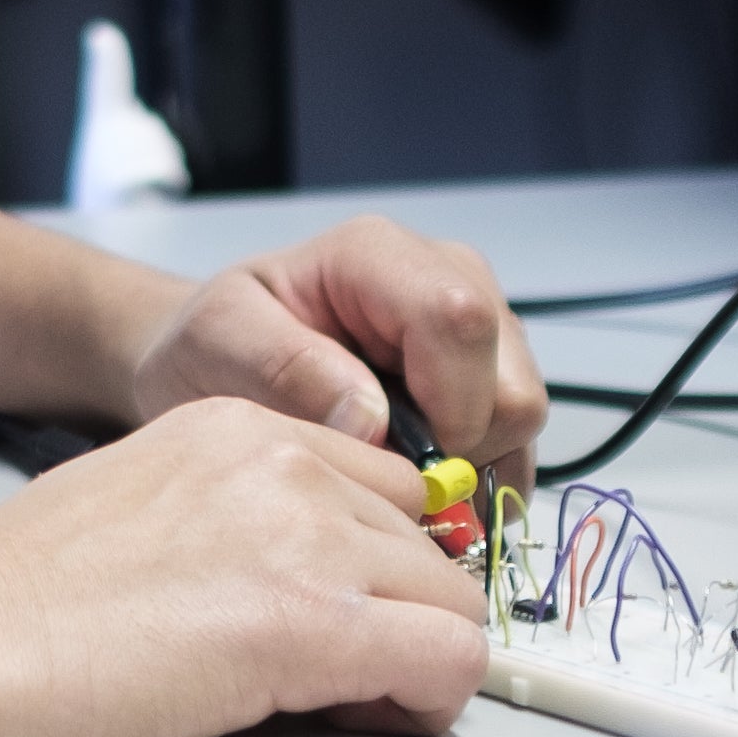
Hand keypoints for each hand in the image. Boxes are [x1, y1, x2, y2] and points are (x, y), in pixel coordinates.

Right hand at [0, 398, 484, 736]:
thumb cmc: (8, 603)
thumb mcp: (141, 510)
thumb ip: (235, 525)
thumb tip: (290, 591)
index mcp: (235, 427)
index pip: (384, 481)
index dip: (377, 563)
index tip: (345, 616)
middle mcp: (284, 461)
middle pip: (430, 540)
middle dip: (402, 615)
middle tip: (336, 678)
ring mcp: (306, 536)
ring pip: (457, 603)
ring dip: (416, 661)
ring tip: (334, 705)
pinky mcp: (315, 624)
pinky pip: (453, 663)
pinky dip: (423, 706)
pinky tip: (352, 723)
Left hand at [129, 214, 544, 487]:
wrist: (221, 359)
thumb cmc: (216, 343)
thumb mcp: (219, 341)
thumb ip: (286, 368)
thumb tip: (372, 421)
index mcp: (379, 255)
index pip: (459, 321)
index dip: (444, 407)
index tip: (389, 459)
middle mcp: (449, 280)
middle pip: (511, 385)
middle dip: (457, 451)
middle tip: (378, 471)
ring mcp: (480, 333)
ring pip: (521, 422)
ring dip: (464, 469)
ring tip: (383, 469)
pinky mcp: (490, 382)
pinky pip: (516, 448)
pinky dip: (472, 481)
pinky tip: (410, 479)